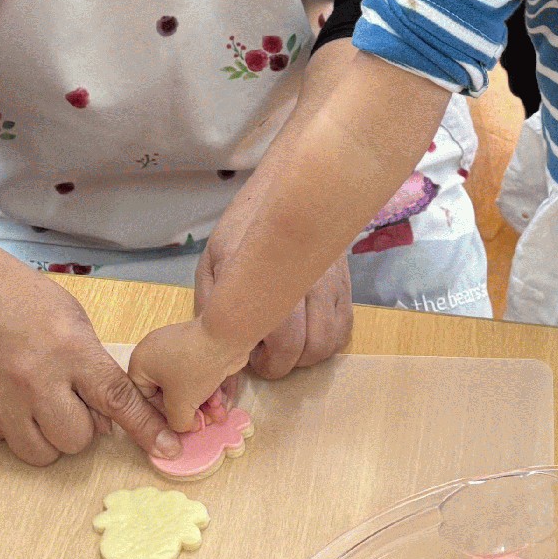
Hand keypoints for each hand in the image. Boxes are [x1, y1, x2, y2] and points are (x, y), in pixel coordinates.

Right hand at [0, 242, 174, 464]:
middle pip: (78, 441)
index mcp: (68, 349)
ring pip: (42, 453)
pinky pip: (5, 441)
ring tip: (33, 398)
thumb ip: (92, 363)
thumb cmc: (15, 293)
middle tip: (66, 398)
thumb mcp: (69, 315)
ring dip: (47, 434)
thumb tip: (108, 414)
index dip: (145, 429)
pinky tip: (1, 390)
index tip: (167, 448)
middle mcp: (34, 380)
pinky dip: (11, 425)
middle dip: (80, 426)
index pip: (116, 400)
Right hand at [128, 317, 250, 431]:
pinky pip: (199, 373)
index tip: (180, 428)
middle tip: (203, 424)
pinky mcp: (200, 346)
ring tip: (218, 416)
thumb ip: (176, 423)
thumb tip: (183, 427)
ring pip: (187, 384)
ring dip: (203, 403)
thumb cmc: (193, 368)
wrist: (226, 335)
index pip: (145, 397)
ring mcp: (179, 347)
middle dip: (189, 411)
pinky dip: (210, 388)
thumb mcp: (180, 404)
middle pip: (169, 392)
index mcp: (142, 362)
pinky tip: (222, 403)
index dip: (163, 417)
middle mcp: (157, 352)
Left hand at [195, 219, 352, 380]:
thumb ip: (212, 309)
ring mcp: (327, 281)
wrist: (288, 194)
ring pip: (326, 342)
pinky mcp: (345, 285)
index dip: (264, 360)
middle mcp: (300, 277)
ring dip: (305, 357)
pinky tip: (308, 335)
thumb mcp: (212, 263)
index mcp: (259, 272)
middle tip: (265, 355)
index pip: (274, 335)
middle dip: (282, 364)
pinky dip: (327, 344)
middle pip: (303, 346)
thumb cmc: (242, 231)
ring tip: (286, 345)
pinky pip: (343, 330)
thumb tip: (215, 355)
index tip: (251, 357)